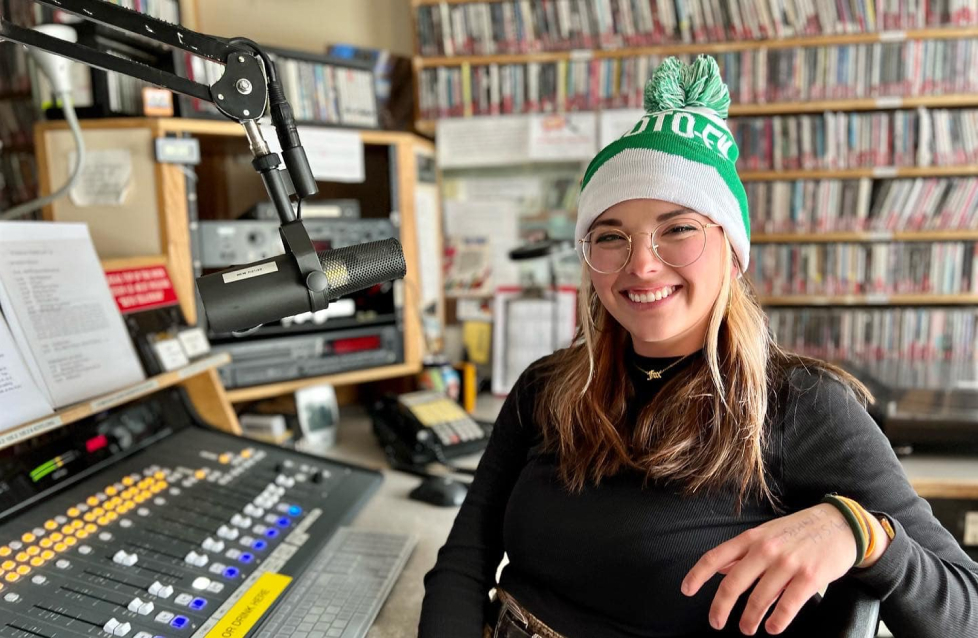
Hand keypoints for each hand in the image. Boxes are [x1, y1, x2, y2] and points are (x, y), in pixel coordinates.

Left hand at [681, 503, 855, 634]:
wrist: (840, 524)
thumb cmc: (799, 531)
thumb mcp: (766, 534)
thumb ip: (742, 553)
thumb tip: (718, 568)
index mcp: (752, 538)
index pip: (716, 557)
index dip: (697, 575)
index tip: (686, 590)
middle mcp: (766, 549)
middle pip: (733, 583)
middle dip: (720, 607)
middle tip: (716, 622)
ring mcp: (788, 563)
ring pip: (759, 598)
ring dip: (749, 619)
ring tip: (747, 628)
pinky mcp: (810, 577)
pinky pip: (788, 605)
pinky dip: (777, 621)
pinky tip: (772, 628)